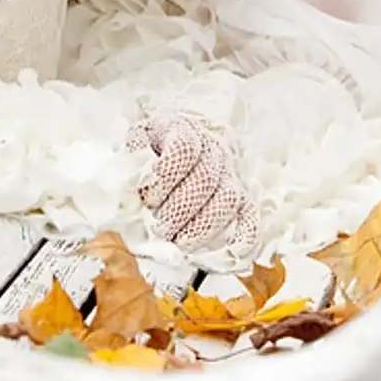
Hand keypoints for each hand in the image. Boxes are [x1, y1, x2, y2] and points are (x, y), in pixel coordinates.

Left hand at [125, 110, 258, 255]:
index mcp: (182, 130)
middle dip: (179, 210)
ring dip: (202, 225)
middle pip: (205, 179)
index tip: (149, 198)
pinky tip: (235, 251)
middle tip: (160, 229)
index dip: (166, 177)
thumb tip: (135, 183)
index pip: (184, 149)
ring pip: (227, 198)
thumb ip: (132, 161)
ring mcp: (228, 172)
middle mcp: (210, 148)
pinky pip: (248, 212)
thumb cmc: (148, 153)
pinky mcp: (238, 195)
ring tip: (180, 242)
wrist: (168, 148)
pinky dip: (245, 232)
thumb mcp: (135, 147)